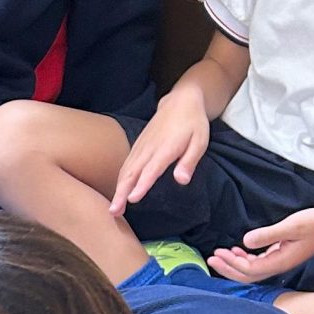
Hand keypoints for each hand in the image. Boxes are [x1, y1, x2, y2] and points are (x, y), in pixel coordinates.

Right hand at [111, 88, 209, 214]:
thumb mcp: (200, 141)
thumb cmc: (193, 124)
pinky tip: (118, 192)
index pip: (151, 170)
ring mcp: (141, 146)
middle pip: (131, 173)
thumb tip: (182, 181)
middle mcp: (149, 148)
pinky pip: (126, 165)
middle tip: (113, 212)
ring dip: (118, 189)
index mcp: (165, 148)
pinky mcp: (138, 146)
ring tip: (113, 209)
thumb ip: (189, 161)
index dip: (142, 185)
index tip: (132, 200)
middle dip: (121, 193)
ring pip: (125, 170)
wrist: (180, 102)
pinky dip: (120, 180)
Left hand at [208, 209, 313, 284]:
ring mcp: (281, 262)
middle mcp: (279, 266)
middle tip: (210, 258)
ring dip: (234, 264)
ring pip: (252, 270)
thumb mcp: (292, 225)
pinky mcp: (282, 255)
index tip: (217, 253)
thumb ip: (268, 234)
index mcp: (280, 262)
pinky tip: (238, 249)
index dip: (231, 264)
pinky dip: (245, 258)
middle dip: (227, 268)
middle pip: (247, 276)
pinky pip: (259, 263)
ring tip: (219, 254)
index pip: (249, 270)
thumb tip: (245, 242)